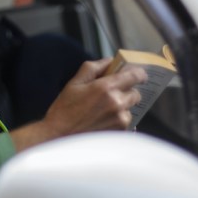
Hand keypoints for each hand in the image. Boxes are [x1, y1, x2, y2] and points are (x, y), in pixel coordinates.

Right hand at [9, 57, 147, 151]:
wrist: (59, 136)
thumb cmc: (64, 110)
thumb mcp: (75, 82)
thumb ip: (94, 67)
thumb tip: (110, 61)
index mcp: (106, 88)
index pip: (135, 76)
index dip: (139, 73)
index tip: (138, 74)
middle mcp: (117, 103)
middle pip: (136, 94)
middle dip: (127, 92)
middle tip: (113, 95)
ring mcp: (119, 120)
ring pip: (130, 110)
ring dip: (122, 109)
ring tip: (103, 112)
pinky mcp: (119, 133)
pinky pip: (127, 124)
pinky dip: (119, 121)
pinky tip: (104, 122)